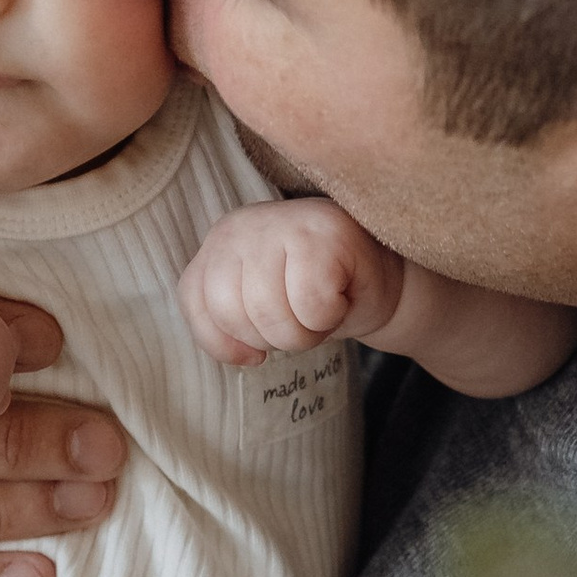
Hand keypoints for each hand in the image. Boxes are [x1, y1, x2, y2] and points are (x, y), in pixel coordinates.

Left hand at [179, 198, 406, 364]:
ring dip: (304, 331)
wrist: (381, 281)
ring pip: (270, 313)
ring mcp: (282, 221)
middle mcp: (242, 224)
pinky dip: (328, 316)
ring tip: (319, 308)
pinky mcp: (325, 231)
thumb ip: (227, 323)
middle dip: (272, 337)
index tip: (255, 349)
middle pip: (231, 311)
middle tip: (299, 319)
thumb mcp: (256, 310)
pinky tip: (339, 294)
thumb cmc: (316, 298)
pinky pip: (311, 304)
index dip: (226, 342)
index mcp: (219, 242)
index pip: (195, 300)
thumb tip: (242, 355)